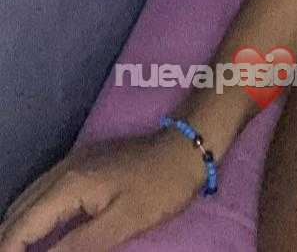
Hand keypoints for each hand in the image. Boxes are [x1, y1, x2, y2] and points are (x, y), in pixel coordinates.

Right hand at [0, 126, 211, 250]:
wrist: (186, 146)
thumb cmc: (159, 188)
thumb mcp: (121, 224)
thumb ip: (77, 246)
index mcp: (69, 186)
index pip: (23, 224)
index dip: (9, 248)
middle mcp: (63, 170)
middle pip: (20, 209)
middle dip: (9, 238)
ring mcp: (73, 162)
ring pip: (30, 197)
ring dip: (18, 225)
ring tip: (16, 249)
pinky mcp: (84, 162)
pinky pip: (44, 189)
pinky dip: (33, 212)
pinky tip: (35, 228)